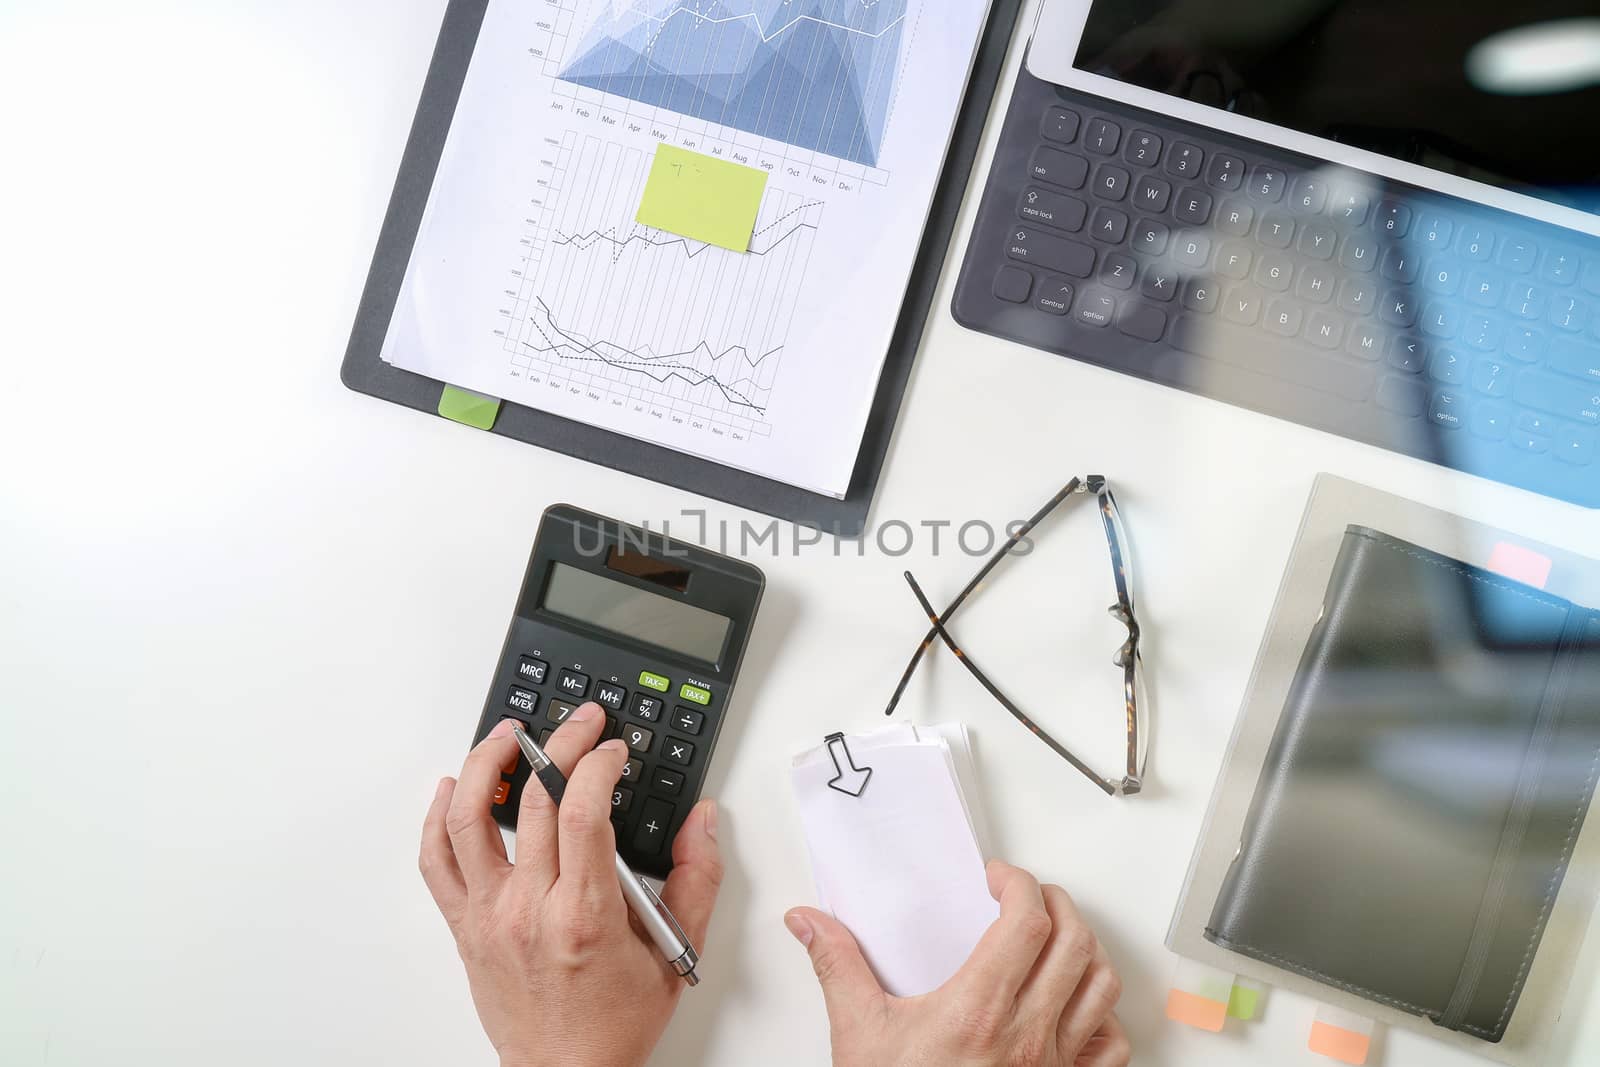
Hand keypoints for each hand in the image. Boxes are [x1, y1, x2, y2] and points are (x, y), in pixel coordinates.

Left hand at [421, 707, 722, 1066]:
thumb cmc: (614, 1023)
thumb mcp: (676, 953)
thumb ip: (698, 881)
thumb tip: (702, 822)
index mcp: (585, 915)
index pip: (583, 813)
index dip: (597, 765)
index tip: (613, 750)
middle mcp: (530, 911)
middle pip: (532, 802)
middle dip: (560, 745)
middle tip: (580, 724)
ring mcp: (491, 917)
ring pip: (469, 821)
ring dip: (484, 765)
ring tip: (505, 735)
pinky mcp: (466, 927)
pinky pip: (436, 863)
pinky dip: (437, 819)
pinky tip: (452, 790)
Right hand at [786, 862, 1129, 1066]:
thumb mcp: (859, 1034)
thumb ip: (837, 967)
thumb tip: (811, 923)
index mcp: (978, 1010)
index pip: (1027, 922)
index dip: (1019, 884)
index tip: (997, 879)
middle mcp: (1026, 1035)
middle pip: (1074, 942)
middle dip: (1056, 903)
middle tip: (1029, 897)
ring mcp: (1053, 1063)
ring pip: (1101, 985)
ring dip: (1086, 949)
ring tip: (1059, 937)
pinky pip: (1110, 1045)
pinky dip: (1103, 1015)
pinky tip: (1079, 1004)